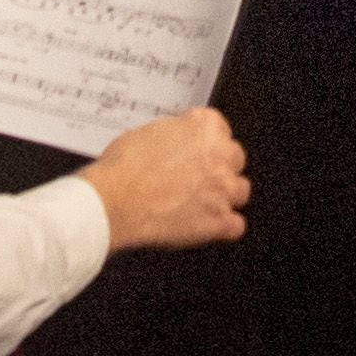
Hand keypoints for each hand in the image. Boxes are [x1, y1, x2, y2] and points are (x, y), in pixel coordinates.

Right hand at [79, 107, 249, 252]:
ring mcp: (223, 189)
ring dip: (225, 196)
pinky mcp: (219, 221)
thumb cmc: (123, 169)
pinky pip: (236, 226)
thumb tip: (176, 144)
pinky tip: (209, 226)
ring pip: (241, 191)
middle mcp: (220, 155)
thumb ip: (175, 134)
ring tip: (203, 203)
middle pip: (235, 158)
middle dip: (219, 168)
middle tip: (197, 178)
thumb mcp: (149, 132)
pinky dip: (224, 228)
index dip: (205, 144)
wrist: (114, 202)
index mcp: (204, 127)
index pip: (220, 129)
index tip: (197, 152)